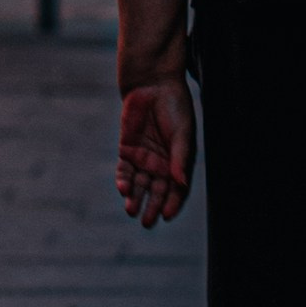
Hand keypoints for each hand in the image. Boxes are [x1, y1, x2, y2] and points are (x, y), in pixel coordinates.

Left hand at [117, 79, 196, 227]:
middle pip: (157, 190)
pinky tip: (123, 190)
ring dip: (135, 198)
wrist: (152, 84)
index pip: (177, 188)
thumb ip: (180, 158)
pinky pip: (124, 170)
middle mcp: (162, 162)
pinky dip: (124, 181)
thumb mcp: (182, 133)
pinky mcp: (127, 149)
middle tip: (147, 222)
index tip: (167, 216)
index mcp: (179, 160)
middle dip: (152, 206)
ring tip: (132, 211)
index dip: (173, 202)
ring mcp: (143, 157)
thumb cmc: (174, 106)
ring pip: (138, 184)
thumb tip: (181, 182)